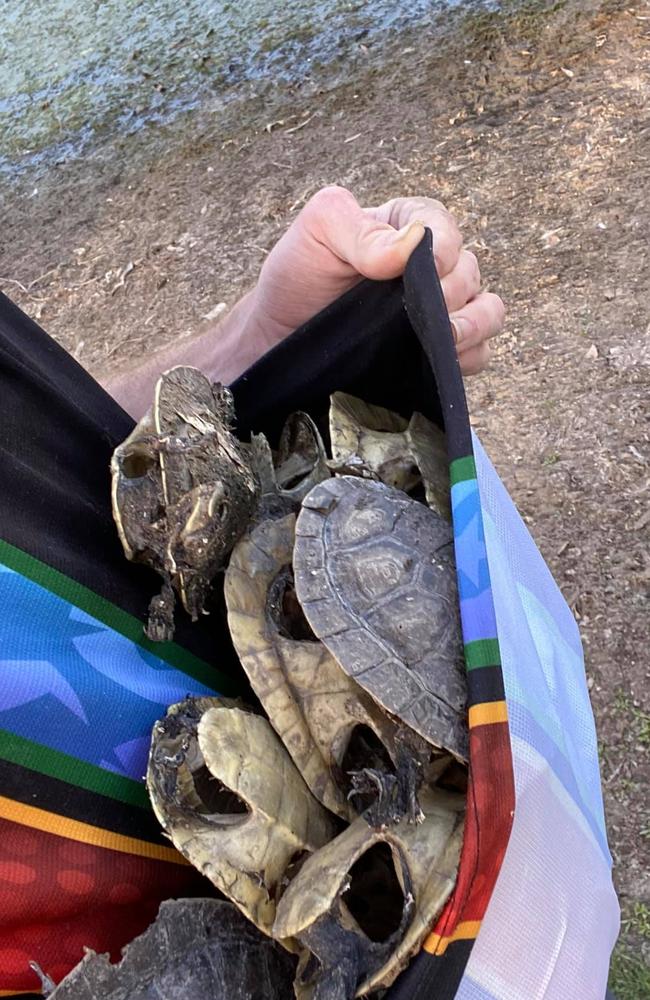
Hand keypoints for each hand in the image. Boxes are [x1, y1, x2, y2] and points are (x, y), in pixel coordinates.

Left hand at [249, 186, 504, 374]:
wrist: (279, 342)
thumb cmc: (297, 279)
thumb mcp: (317, 233)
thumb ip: (358, 228)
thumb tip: (412, 244)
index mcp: (407, 226)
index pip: (444, 227)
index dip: (442, 248)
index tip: (425, 270)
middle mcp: (431, 267)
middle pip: (469, 272)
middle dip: (450, 292)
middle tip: (420, 312)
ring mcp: (439, 311)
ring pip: (488, 311)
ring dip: (474, 325)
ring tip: (443, 338)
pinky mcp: (438, 353)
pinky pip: (478, 354)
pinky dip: (468, 358)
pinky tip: (440, 362)